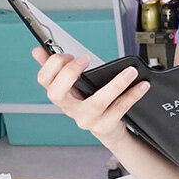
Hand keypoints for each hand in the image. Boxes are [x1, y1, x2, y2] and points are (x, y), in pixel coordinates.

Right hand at [31, 47, 150, 146]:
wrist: (108, 129)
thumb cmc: (89, 101)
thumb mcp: (74, 86)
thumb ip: (57, 68)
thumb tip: (37, 50)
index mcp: (60, 95)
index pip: (44, 81)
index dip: (52, 66)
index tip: (68, 54)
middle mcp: (70, 108)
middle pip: (57, 94)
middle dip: (69, 74)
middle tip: (86, 59)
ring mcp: (87, 119)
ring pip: (96, 102)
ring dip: (115, 84)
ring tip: (130, 71)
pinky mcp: (105, 125)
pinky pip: (120, 108)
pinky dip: (132, 95)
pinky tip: (142, 85)